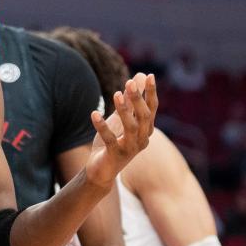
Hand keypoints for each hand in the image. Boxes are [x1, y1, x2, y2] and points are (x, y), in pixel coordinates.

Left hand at [86, 73, 157, 190]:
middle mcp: (142, 139)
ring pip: (131, 128)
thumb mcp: (121, 119)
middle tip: (130, 82)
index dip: (151, 92)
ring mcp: (129, 148)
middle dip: (138, 99)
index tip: (149, 75)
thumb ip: (129, 101)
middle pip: (144, 117)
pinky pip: (110, 139)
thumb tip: (137, 77)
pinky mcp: (115, 155)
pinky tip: (94, 114)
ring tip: (115, 94)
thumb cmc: (113, 142)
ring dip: (124, 111)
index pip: (152, 108)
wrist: (101, 170)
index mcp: (145, 130)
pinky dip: (102, 126)